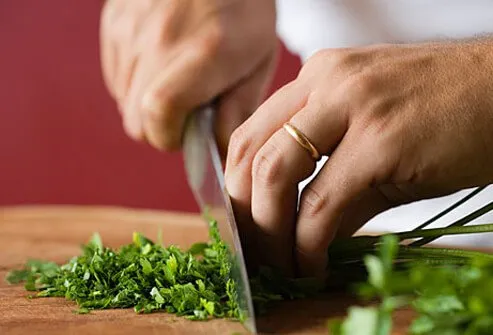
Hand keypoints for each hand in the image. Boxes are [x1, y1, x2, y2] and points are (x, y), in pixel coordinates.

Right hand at [100, 0, 276, 153]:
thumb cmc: (244, 8)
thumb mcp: (259, 58)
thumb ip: (240, 109)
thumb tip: (218, 151)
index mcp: (206, 52)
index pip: (161, 113)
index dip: (170, 137)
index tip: (187, 136)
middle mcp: (161, 40)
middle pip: (136, 120)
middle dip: (161, 129)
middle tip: (186, 111)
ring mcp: (132, 29)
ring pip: (124, 101)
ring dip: (148, 105)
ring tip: (176, 80)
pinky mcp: (115, 22)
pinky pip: (116, 76)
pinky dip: (136, 83)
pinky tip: (160, 64)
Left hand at [225, 40, 492, 276]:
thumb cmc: (445, 112)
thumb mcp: (374, 134)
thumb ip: (334, 180)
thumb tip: (302, 230)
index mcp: (317, 77)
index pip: (249, 134)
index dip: (236, 187)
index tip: (243, 225)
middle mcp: (325, 83)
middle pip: (249, 153)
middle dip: (243, 213)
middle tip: (254, 252)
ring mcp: (351, 106)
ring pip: (274, 174)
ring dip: (268, 232)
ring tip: (280, 264)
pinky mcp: (380, 141)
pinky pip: (322, 203)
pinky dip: (307, 242)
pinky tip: (312, 263)